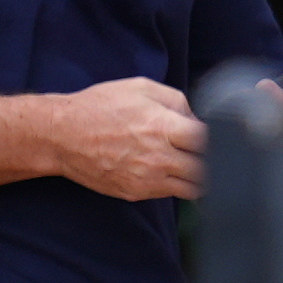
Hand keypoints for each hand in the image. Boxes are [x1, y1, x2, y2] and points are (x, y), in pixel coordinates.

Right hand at [47, 76, 208, 202]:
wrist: (61, 135)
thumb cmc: (101, 107)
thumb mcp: (141, 88)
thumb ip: (177, 101)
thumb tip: (197, 118)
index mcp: (163, 127)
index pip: (211, 141)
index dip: (221, 138)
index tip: (219, 135)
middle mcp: (159, 157)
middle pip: (208, 169)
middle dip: (214, 160)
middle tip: (210, 152)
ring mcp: (148, 179)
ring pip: (194, 188)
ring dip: (198, 177)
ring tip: (193, 164)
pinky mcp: (136, 193)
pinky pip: (170, 194)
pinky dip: (177, 185)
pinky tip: (172, 172)